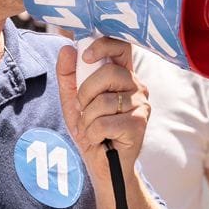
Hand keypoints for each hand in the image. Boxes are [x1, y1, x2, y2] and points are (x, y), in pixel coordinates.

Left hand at [55, 37, 148, 168]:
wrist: (103, 163)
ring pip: (104, 101)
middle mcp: (136, 85)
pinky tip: (100, 139)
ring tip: (92, 128)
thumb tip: (67, 49)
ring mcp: (141, 104)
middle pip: (109, 73)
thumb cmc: (91, 128)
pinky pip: (104, 123)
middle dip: (85, 93)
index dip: (103, 45)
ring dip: (87, 119)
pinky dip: (93, 133)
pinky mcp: (139, 124)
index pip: (121, 46)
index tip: (85, 57)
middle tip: (82, 108)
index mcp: (122, 74)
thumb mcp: (72, 99)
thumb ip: (68, 74)